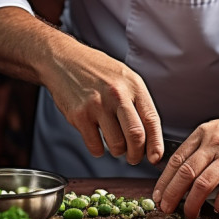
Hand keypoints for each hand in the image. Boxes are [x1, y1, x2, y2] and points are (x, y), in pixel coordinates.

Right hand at [45, 45, 164, 165]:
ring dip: (118, 152)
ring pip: (116, 145)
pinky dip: (98, 150)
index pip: (151, 120)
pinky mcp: (79, 115)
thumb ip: (137, 102)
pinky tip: (97, 139)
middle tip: (134, 158)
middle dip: (137, 155)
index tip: (155, 157)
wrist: (63, 60)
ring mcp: (97, 105)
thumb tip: (149, 136)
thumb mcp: (124, 78)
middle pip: (136, 136)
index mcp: (133, 85)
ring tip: (115, 145)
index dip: (156, 143)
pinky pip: (95, 146)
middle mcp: (117, 94)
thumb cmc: (95, 71)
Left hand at [152, 113, 218, 218]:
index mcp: (203, 133)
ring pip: (202, 184)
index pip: (177, 160)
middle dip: (171, 195)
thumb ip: (200, 148)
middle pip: (185, 173)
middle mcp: (215, 144)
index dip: (164, 181)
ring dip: (191, 204)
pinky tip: (218, 211)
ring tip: (189, 215)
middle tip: (165, 209)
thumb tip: (181, 173)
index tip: (158, 196)